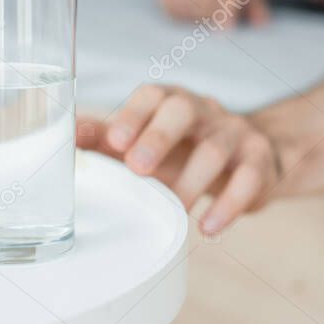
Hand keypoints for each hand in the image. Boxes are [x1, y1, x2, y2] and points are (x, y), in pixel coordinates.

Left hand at [77, 85, 282, 233]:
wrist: (252, 156)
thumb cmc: (184, 149)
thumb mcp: (147, 141)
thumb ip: (107, 139)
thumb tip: (66, 136)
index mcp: (171, 101)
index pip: (152, 96)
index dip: (133, 115)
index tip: (114, 141)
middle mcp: (204, 110)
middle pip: (183, 110)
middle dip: (158, 137)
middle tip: (137, 168)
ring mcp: (234, 133)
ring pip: (215, 149)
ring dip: (191, 183)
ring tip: (175, 213)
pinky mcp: (258, 161)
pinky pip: (248, 178)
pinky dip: (229, 205)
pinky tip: (210, 228)